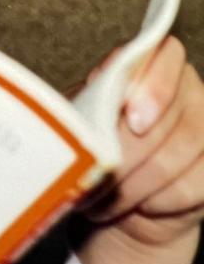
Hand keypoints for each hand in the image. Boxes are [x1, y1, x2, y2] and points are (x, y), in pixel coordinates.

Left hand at [77, 36, 203, 263]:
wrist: (120, 188)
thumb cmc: (96, 137)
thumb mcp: (83, 114)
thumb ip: (86, 105)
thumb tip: (73, 117)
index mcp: (153, 63)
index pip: (165, 57)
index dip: (153, 88)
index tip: (132, 120)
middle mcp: (190, 91)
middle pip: (170, 120)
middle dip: (126, 156)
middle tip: (94, 176)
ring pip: (175, 157)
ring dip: (132, 186)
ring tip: (99, 200)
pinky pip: (190, 189)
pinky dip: (156, 203)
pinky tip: (136, 205)